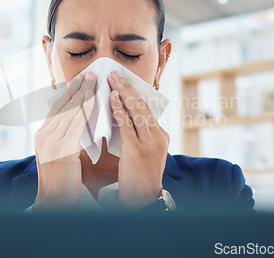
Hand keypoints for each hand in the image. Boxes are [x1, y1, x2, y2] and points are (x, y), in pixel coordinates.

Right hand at [32, 72, 95, 210]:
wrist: (53, 204)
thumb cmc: (62, 182)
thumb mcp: (61, 156)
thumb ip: (67, 138)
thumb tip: (80, 125)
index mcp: (42, 136)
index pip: (56, 108)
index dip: (68, 93)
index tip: (80, 80)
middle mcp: (44, 136)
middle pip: (61, 105)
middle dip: (76, 88)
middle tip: (88, 73)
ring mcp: (50, 142)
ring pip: (68, 111)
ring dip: (82, 93)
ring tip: (93, 80)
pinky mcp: (61, 150)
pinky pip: (75, 125)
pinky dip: (85, 110)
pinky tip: (94, 100)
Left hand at [108, 71, 169, 209]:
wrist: (143, 200)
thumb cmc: (139, 177)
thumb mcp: (143, 153)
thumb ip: (137, 135)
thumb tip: (121, 117)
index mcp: (161, 136)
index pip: (148, 109)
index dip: (134, 93)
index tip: (123, 80)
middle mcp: (158, 136)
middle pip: (143, 105)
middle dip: (128, 87)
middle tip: (115, 73)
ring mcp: (149, 143)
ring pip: (137, 111)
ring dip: (123, 92)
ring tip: (112, 78)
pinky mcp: (137, 150)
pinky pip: (127, 124)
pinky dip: (120, 109)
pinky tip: (112, 98)